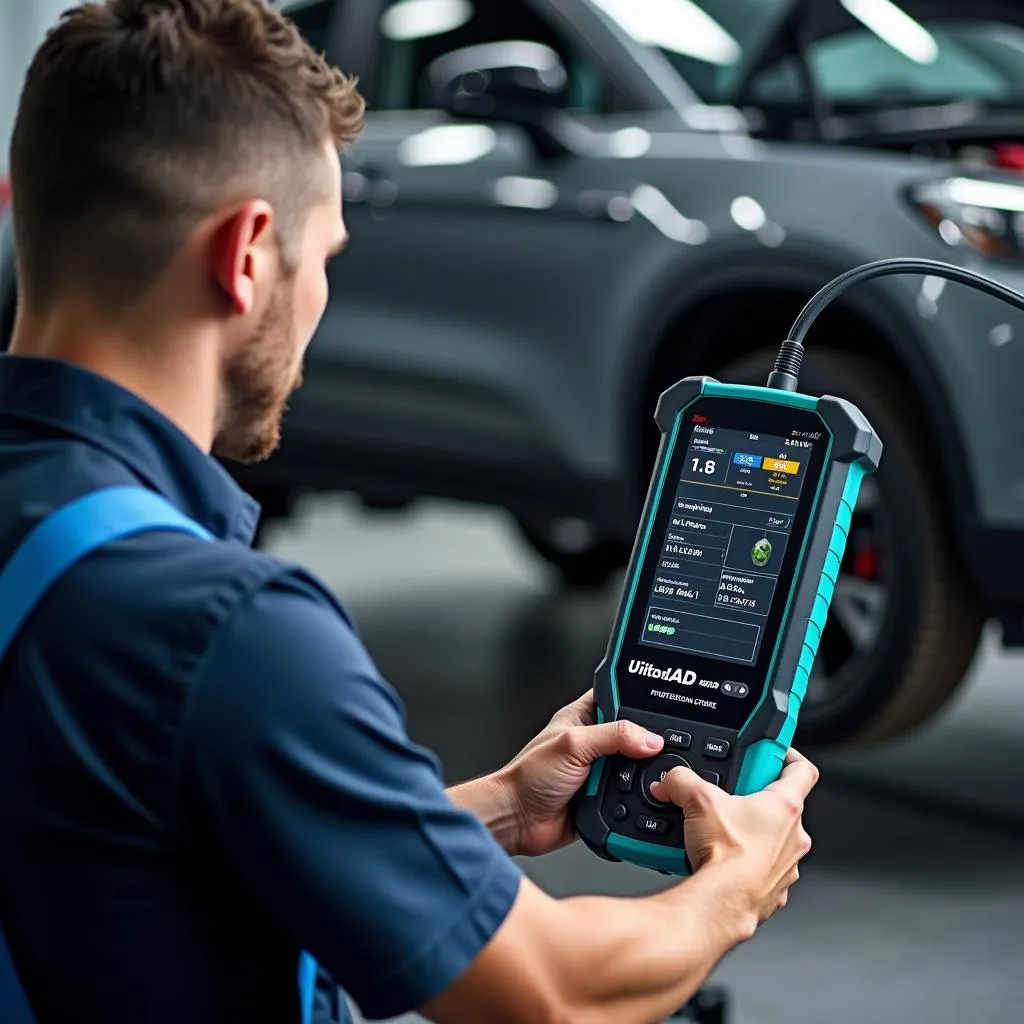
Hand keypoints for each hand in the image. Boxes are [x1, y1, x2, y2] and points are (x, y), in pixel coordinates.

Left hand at [498, 691, 663, 856]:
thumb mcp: (572, 745)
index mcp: (583, 717)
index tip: (662, 707)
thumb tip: (649, 739)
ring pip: (637, 768)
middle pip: (635, 735)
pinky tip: (636, 799)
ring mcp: (600, 771)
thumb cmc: (528, 776)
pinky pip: (632, 797)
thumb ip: (612, 736)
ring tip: (640, 776)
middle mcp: (594, 742)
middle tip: (654, 750)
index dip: (639, 700)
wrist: (518, 820)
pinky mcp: (605, 799)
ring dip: (639, 775)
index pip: (619, 697)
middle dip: (645, 744)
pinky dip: (636, 800)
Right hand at [652, 748, 817, 922]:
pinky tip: (717, 860)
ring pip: (769, 839)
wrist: (722, 904)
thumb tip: (673, 780)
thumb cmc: (726, 857)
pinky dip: (741, 862)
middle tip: (726, 798)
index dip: (786, 755)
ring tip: (715, 833)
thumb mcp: (697, 799)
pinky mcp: (772, 889)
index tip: (770, 753)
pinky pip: (758, 867)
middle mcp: (794, 836)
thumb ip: (682, 780)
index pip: (802, 770)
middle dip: (751, 799)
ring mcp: (786, 866)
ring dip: (747, 833)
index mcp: (785, 806)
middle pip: (779, 805)